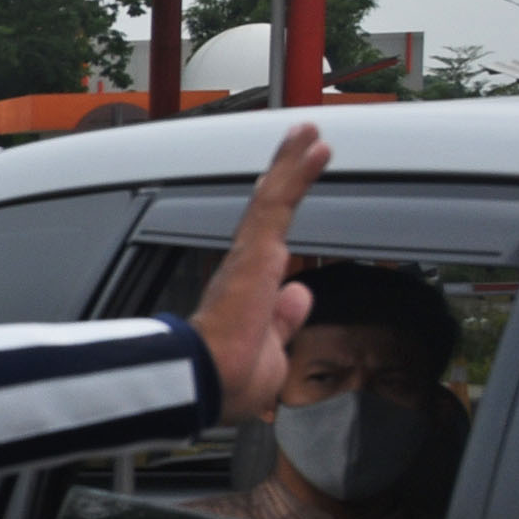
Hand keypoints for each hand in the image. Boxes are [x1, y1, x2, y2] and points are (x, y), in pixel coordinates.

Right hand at [193, 124, 328, 421]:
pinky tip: (312, 145)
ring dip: (291, 164)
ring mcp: (248, 256)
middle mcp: (242, 268)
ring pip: (272, 198)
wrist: (206, 382)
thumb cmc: (227, 383)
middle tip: (299, 148)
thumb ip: (285, 323)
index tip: (285, 197)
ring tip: (309, 134)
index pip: (266, 247)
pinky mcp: (256, 249)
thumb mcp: (270, 354)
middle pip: (268, 211)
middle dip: (284, 178)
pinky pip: (277, 201)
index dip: (277, 221)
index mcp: (244, 295)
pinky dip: (295, 171)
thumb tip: (298, 297)